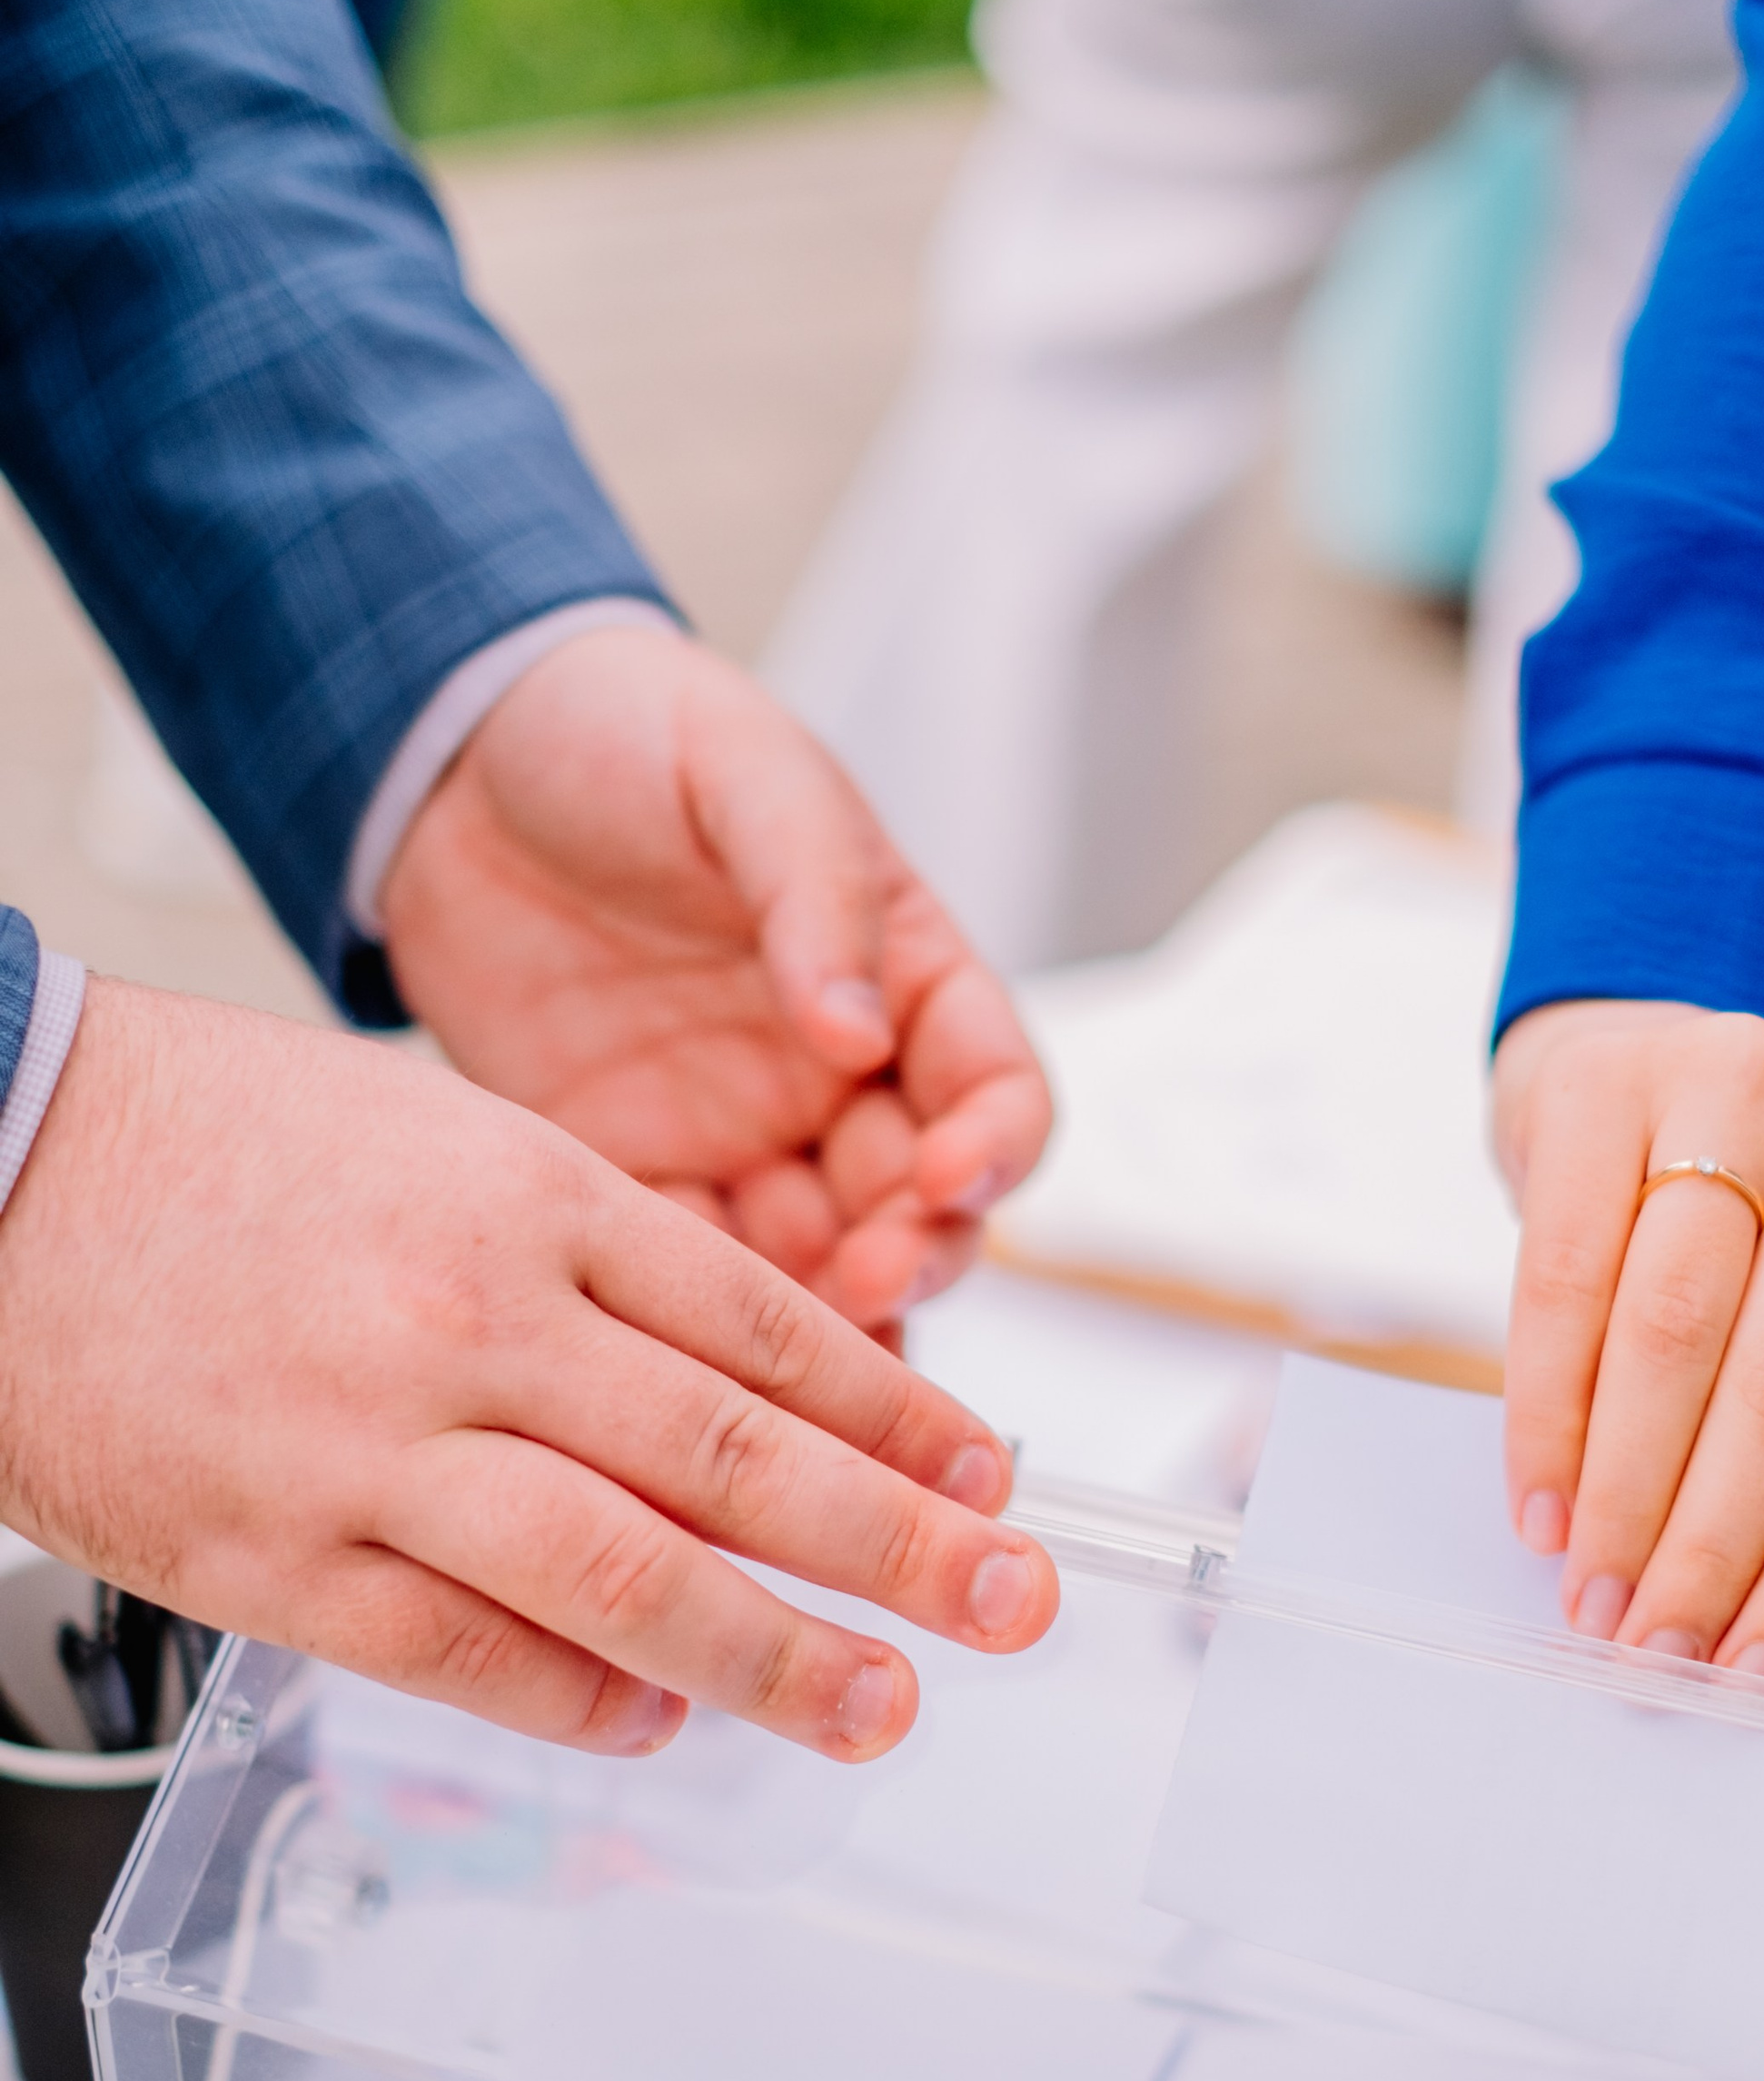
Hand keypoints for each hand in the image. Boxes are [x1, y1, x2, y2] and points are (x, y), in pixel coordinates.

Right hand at [0, 980, 1057, 1757]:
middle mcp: (475, 1323)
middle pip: (740, 1460)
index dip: (903, 1415)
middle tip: (1019, 1602)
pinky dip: (586, 1701)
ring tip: (882, 1706)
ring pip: (630, 1577)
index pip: (771, 1329)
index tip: (995, 1474)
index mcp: (531, 1198)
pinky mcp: (276, 1561)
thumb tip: (749, 1388)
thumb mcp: (442, 1138)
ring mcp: (375, 1451)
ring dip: (779, 1656)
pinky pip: (469, 1655)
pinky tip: (662, 1721)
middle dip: (908, 1544)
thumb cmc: (218, 1145)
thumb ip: (593, 1258)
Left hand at [377, 626, 1050, 1331]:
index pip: (995, 1086)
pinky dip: (707, 1323)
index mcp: (899, 971)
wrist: (450, 757)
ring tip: (796, 1349)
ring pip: (821, 1262)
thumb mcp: (742, 775)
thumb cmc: (625, 731)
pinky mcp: (635, 1170)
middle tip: (873, 1277)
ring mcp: (740, 1133)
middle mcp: (839, 1072)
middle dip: (917, 1252)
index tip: (952, 1175)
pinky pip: (691, 1269)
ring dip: (827, 1314)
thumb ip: (813, 896)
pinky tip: (696, 1345)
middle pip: (921, 1203)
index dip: (996, 1146)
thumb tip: (856, 1033)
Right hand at [1493, 999, 1763, 1680]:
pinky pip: (1565, 1278)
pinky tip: (1541, 1503)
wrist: (1656, 1060)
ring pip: (1675, 1330)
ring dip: (1625, 1493)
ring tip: (1591, 1598)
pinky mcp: (1609, 1081)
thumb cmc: (1763, 1227)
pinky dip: (1549, 1414)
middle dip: (1712, 1542)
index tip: (1758, 1670)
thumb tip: (1753, 1620)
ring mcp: (1738, 1079)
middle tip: (1654, 1650)